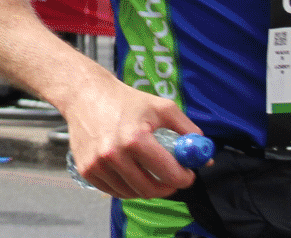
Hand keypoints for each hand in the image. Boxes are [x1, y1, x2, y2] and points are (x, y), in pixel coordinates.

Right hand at [59, 75, 202, 198]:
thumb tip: (204, 155)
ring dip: (147, 188)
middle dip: (168, 187)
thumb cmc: (128, 101)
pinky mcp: (86, 171)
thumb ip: (187, 131)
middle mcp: (114, 155)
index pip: (168, 173)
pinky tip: (132, 172)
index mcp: (135, 139)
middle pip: (150, 189)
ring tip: (152, 172)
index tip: (189, 175)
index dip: (184, 178)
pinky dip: (128, 187)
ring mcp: (98, 165)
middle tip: (174, 179)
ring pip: (132, 193)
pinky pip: (114, 191)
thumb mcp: (163, 108)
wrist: (86, 96)